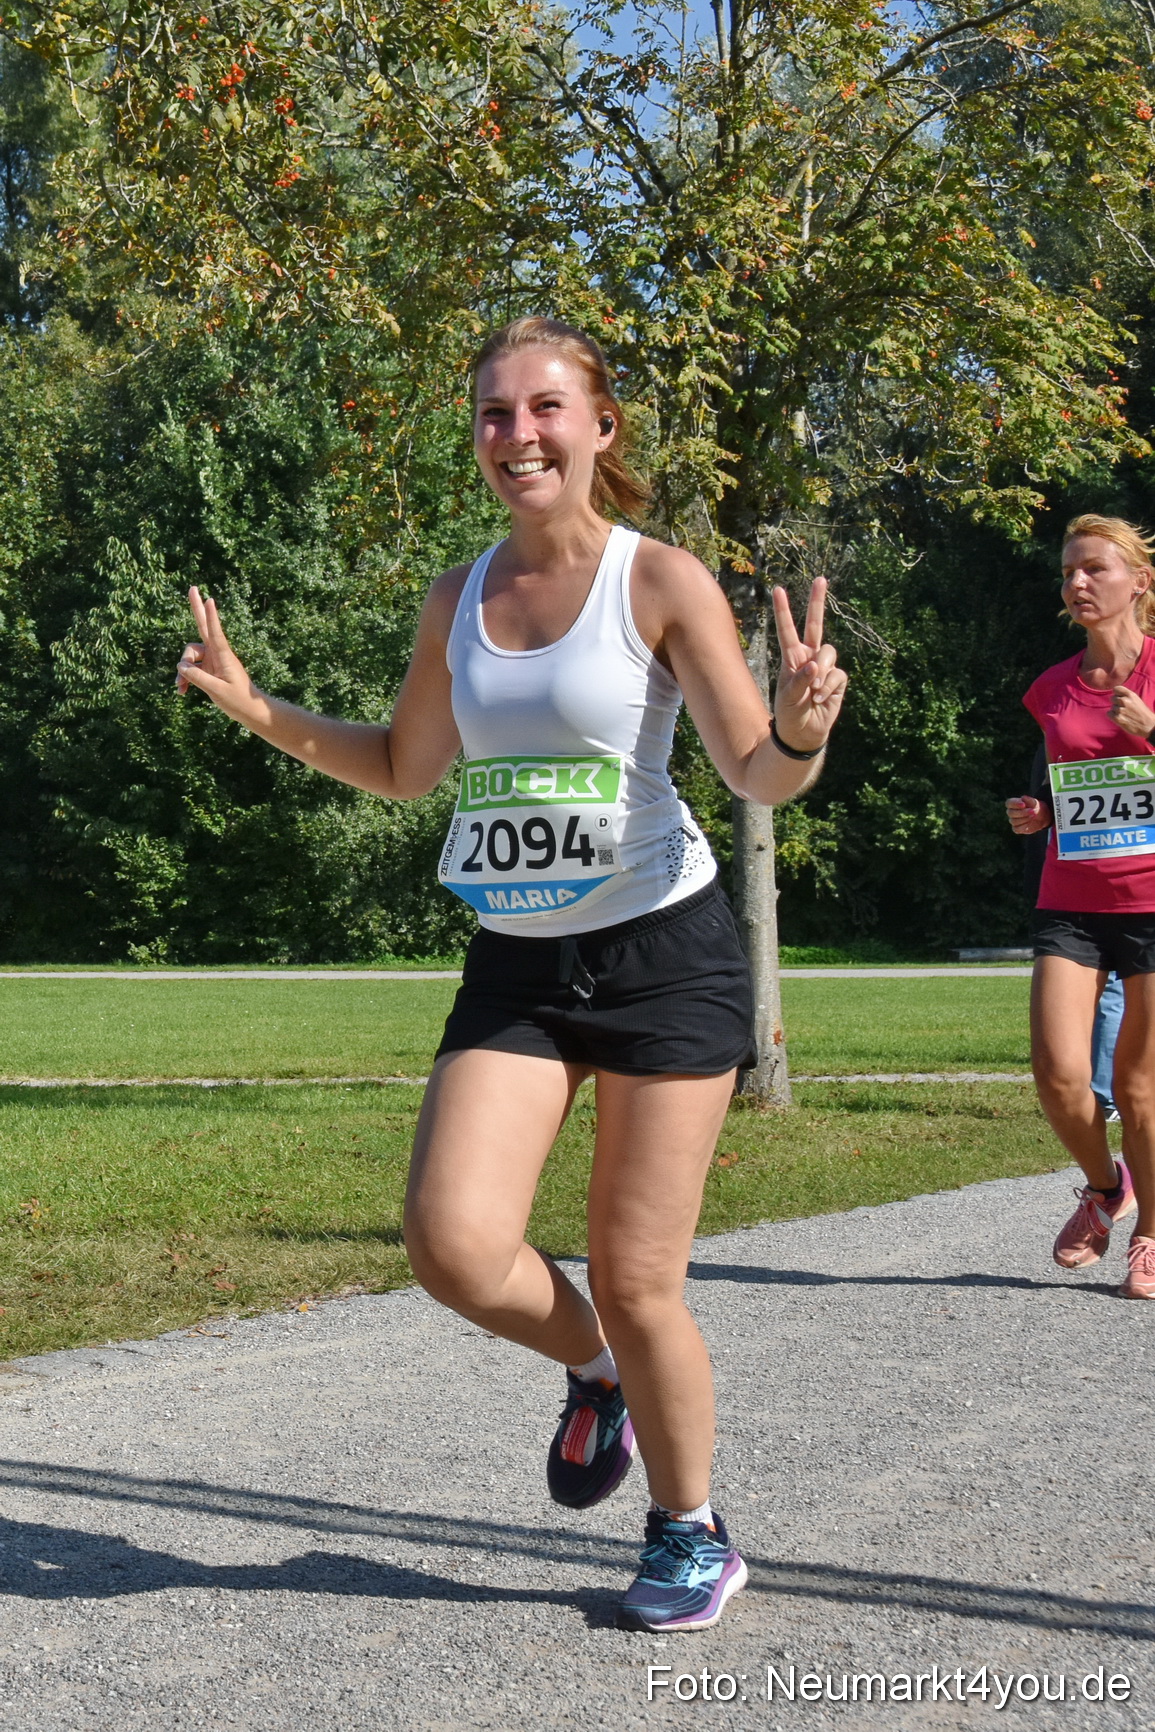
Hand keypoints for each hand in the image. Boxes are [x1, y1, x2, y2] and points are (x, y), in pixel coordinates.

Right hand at [176, 587, 259, 719]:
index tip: (210, 599)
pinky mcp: (208, 668)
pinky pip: (191, 668)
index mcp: (224, 656)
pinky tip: (182, 692)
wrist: (250, 711)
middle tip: (192, 587)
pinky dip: (185, 678)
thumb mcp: (217, 691)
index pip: (216, 633)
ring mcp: (212, 660)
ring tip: (180, 688)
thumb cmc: (239, 701)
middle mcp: (217, 654)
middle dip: (196, 609)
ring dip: (183, 670)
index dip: (212, 617)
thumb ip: (198, 678)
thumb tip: (181, 665)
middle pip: (203, 627)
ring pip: (189, 656)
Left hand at [771, 577, 847, 751]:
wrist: (803, 733)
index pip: (787, 630)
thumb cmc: (789, 713)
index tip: (778, 589)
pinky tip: (820, 698)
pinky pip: (837, 675)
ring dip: (821, 671)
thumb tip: (815, 666)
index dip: (783, 610)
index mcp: (791, 658)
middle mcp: (809, 658)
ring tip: (813, 690)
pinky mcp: (837, 680)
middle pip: (815, 625)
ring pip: (829, 653)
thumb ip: (800, 679)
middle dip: (817, 602)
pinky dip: (828, 687)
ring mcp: (824, 667)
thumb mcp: (788, 697)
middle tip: (820, 579)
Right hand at [1006, 795, 1050, 834]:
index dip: (1015, 804)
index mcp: (1013, 804)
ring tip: (1033, 816)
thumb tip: (1023, 797)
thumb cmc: (1036, 807)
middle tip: (1033, 811)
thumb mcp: (1035, 802)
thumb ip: (1029, 800)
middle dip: (1022, 812)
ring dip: (1025, 819)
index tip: (1024, 805)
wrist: (1042, 817)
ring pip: (1014, 821)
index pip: (1009, 803)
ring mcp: (1013, 821)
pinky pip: (1017, 829)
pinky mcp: (1017, 829)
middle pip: (1011, 813)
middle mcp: (1011, 812)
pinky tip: (1030, 823)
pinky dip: (1024, 826)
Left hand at [1110, 685, 1154, 738]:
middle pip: (1112, 698)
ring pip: (1112, 707)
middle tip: (1124, 709)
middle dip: (1116, 703)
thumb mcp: (1136, 700)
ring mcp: (1120, 710)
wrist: (1148, 725)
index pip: (1116, 689)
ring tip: (1125, 715)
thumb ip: (1126, 696)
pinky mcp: (1117, 718)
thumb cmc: (1142, 713)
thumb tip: (1115, 694)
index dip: (1117, 694)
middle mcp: (1124, 701)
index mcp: (1130, 695)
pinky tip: (1120, 718)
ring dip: (1116, 711)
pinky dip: (1113, 716)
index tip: (1120, 698)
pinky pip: (1109, 714)